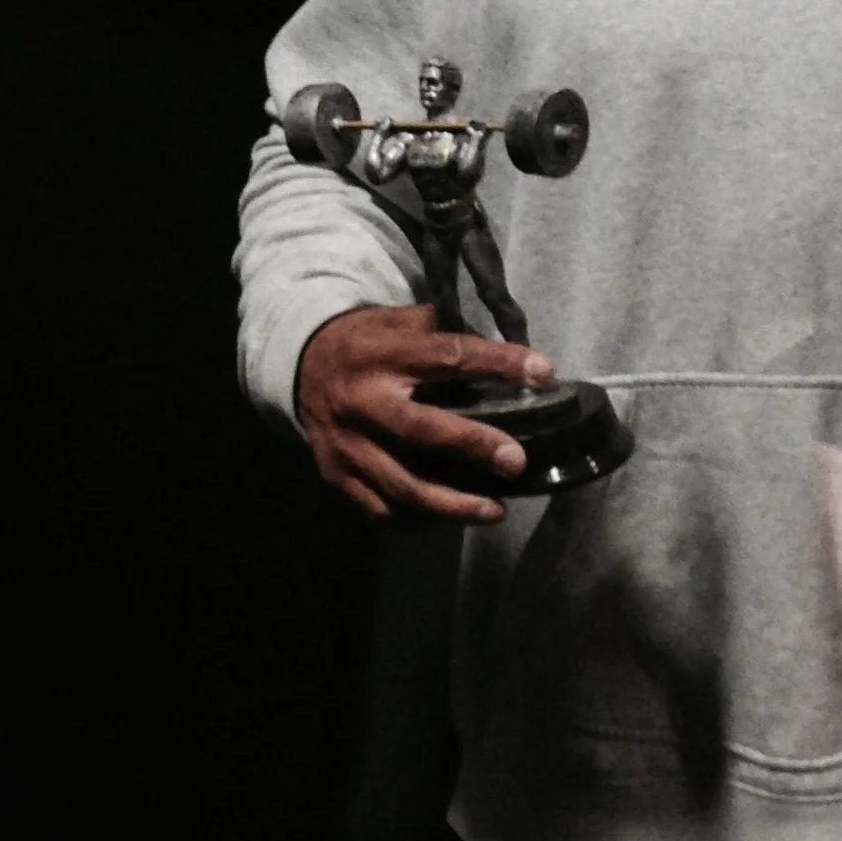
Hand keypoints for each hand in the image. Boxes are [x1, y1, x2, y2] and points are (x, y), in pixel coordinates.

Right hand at [295, 303, 553, 524]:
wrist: (299, 364)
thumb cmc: (366, 341)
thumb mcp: (398, 320)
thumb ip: (444, 333)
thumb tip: (504, 356)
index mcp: (383, 353)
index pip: (448, 356)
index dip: (498, 363)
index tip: (542, 373)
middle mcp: (363, 400)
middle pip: (421, 429)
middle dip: (472, 446)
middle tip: (515, 462)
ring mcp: (347, 444)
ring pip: (401, 485)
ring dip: (452, 505)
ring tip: (495, 510)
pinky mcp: (336, 475)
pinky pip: (380, 509)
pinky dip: (418, 519)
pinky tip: (449, 518)